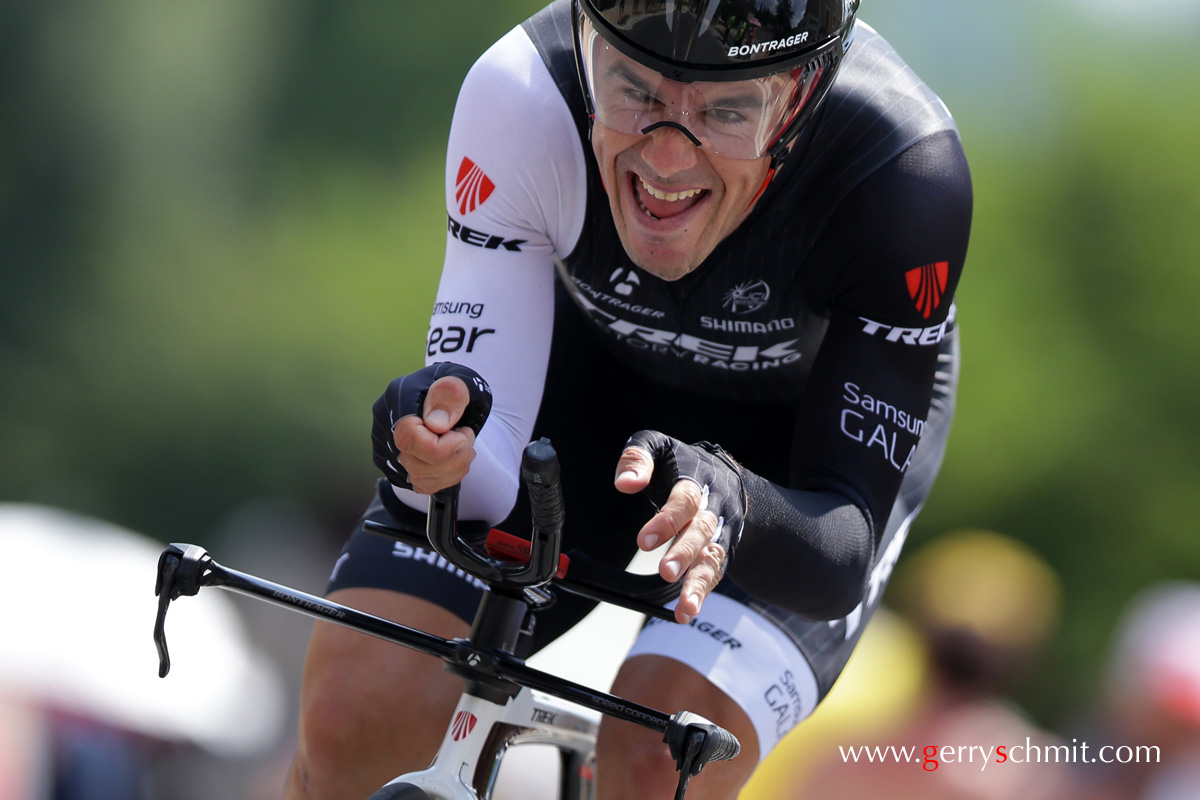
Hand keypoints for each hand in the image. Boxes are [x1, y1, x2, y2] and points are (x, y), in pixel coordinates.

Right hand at [371, 363, 491, 493]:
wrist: (451, 398)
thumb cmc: (455, 389)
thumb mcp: (462, 381)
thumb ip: (450, 396)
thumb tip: (436, 424)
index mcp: (397, 398)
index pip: (409, 439)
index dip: (443, 445)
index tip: (462, 432)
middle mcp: (385, 425)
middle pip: (416, 465)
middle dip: (455, 457)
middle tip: (466, 436)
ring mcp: (387, 448)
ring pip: (420, 480)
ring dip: (454, 468)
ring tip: (462, 446)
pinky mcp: (395, 466)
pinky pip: (422, 485)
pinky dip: (446, 476)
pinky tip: (453, 458)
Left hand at [615, 432, 744, 624]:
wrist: (727, 476)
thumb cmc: (681, 463)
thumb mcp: (658, 446)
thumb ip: (637, 458)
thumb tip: (625, 483)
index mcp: (697, 479)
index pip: (686, 500)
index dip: (667, 520)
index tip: (643, 542)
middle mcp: (714, 506)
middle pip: (703, 530)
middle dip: (685, 553)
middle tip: (666, 572)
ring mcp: (722, 531)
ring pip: (714, 557)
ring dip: (699, 582)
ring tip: (685, 607)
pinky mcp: (722, 550)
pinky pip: (714, 573)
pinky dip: (701, 593)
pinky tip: (685, 613)